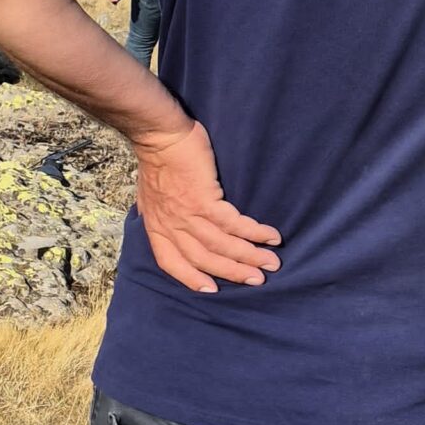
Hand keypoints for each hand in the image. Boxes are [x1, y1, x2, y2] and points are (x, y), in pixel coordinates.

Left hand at [133, 120, 280, 295]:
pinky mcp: (204, 200)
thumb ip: (164, 213)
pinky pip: (233, 224)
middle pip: (203, 259)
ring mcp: (187, 215)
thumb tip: (174, 224)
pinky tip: (270, 236)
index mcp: (157, 226)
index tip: (211, 290)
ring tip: (272, 263)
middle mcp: (171, 226)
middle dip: (233, 272)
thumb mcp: (153, 195)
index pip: (171, 262)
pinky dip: (254, 233)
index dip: (190, 278)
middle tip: (258, 280)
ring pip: (221, 246)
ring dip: (249, 256)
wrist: (159, 135)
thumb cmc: (159, 159)